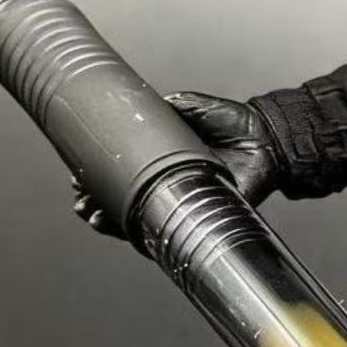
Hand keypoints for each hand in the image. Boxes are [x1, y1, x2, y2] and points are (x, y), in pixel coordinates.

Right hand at [71, 90, 281, 237]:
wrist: (268, 136)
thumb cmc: (233, 123)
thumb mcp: (192, 108)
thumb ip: (167, 109)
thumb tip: (139, 109)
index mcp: (160, 161)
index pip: (120, 177)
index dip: (97, 181)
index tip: (78, 180)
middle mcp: (168, 185)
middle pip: (123, 204)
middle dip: (96, 204)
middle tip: (82, 201)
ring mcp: (184, 203)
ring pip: (141, 222)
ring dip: (113, 223)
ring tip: (94, 216)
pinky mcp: (204, 216)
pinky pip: (174, 234)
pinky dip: (148, 238)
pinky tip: (129, 232)